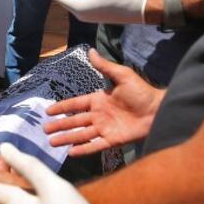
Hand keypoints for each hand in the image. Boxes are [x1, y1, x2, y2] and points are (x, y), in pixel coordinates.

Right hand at [44, 50, 164, 155]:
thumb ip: (104, 66)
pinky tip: (71, 153)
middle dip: (59, 126)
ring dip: (67, 138)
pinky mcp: (113, 140)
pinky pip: (95, 145)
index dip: (62, 107)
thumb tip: (91, 50)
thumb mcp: (122, 75)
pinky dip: (83, 149)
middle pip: (75, 121)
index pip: (76, 104)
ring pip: (81, 134)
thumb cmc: (142, 92)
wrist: (159, 110)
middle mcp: (99, 115)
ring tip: (52, 143)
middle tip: (45, 130)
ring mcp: (105, 128)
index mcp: (99, 100)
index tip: (48, 111)